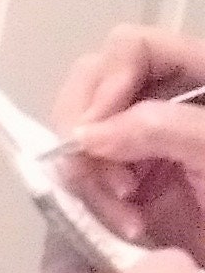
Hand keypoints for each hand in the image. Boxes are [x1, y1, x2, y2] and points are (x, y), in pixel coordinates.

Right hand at [49, 25, 204, 255]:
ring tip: (124, 215)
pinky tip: (122, 223)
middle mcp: (166, 101)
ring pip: (80, 133)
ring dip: (89, 175)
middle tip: (110, 183)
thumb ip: (160, 129)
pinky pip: (83, 177)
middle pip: (94, 84)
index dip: (107, 83)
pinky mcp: (129, 184)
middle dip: (87, 132)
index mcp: (200, 75)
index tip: (94, 136)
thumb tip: (85, 135)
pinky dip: (91, 200)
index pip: (133, 49)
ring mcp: (145, 143)